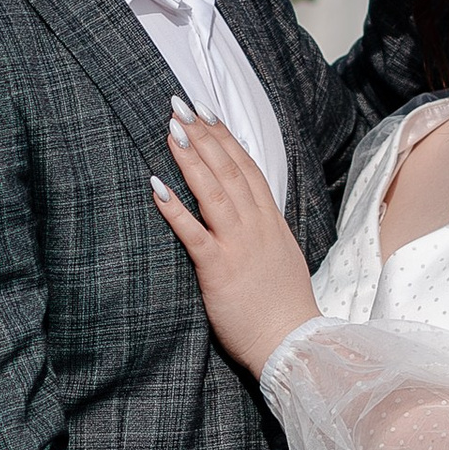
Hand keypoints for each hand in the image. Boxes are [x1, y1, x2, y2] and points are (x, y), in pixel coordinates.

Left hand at [151, 108, 320, 376]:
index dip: (226, 138)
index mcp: (271, 223)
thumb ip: (265, 233)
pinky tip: (156, 187)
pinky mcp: (219, 269)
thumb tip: (253, 216)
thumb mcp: (282, 258)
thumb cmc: (284, 308)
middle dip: (204, 135)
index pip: (248, 169)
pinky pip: (194, 233)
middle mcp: (256, 227)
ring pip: (214, 191)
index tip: (208, 113)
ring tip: (171, 131)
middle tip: (180, 106)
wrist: (292, 343)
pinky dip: (175, 208)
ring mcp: (239, 246)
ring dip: (191, 159)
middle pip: (229, 170)